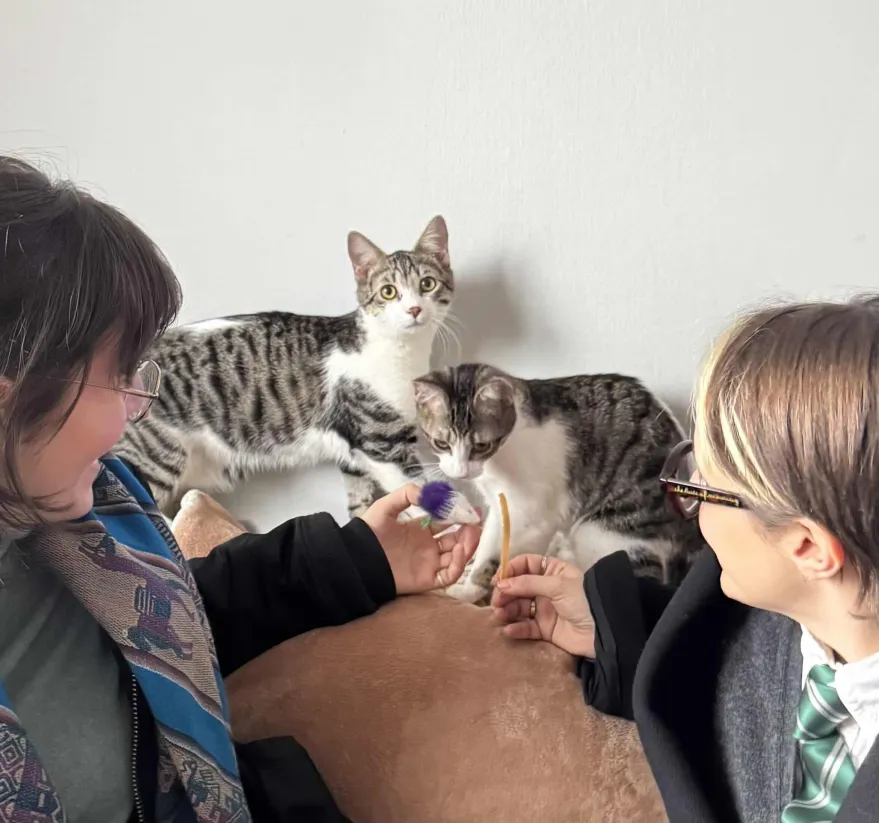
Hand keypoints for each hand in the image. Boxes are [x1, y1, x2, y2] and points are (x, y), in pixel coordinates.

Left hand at [360, 484, 481, 594]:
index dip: (459, 515)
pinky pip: (449, 575)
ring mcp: (429, 564)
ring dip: (467, 545)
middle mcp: (428, 547)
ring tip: (471, 532)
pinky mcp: (427, 579)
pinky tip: (459, 550)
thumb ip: (407, 494)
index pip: (446, 523)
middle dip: (468, 530)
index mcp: (420, 530)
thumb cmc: (369, 533)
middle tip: (476, 521)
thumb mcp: (386, 507)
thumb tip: (431, 493)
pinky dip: (458, 564)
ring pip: (457, 557)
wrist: (357, 559)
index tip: (471, 508)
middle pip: (456, 540)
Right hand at [491, 554, 595, 657]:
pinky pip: (526, 627)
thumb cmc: (583, 599)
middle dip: (506, 593)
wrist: (605, 630)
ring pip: (519, 607)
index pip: (525, 564)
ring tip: (499, 615)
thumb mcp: (557, 585)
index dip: (510, 570)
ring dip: (507, 610)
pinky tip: (508, 630)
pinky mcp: (545, 630)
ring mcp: (545, 609)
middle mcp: (546, 588)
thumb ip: (528, 583)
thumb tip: (501, 584)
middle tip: (496, 601)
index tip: (498, 580)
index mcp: (552, 571)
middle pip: (518, 587)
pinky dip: (516, 629)